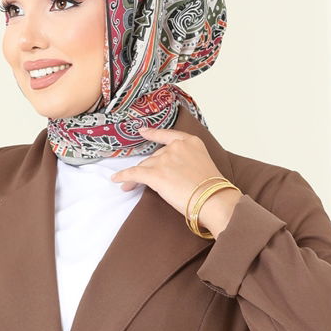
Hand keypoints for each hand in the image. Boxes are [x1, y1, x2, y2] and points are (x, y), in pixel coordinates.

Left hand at [111, 126, 241, 235]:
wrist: (213, 199)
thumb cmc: (211, 189)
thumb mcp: (202, 165)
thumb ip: (186, 162)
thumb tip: (170, 173)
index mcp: (191, 143)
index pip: (168, 136)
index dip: (153, 134)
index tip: (143, 131)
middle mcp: (176, 147)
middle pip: (155, 156)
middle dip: (148, 168)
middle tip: (140, 180)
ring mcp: (165, 160)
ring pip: (145, 166)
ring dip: (135, 176)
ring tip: (128, 186)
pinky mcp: (155, 174)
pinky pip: (134, 173)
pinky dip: (124, 177)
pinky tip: (117, 180)